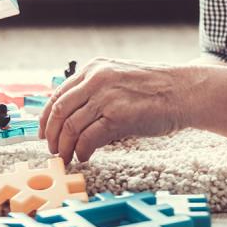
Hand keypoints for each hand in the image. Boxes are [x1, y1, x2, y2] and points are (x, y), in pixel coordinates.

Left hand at [39, 57, 188, 163]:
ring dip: (65, 147)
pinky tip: (85, 157)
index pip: (58, 94)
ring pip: (70, 126)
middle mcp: (96, 78)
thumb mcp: (118, 77)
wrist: (183, 90)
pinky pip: (88, 138)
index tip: (43, 133)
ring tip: (67, 158)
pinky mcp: (118, 115)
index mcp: (94, 68)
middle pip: (58, 111)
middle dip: (51, 135)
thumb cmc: (154, 87)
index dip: (45, 117)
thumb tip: (71, 118)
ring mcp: (106, 96)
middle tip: (52, 151)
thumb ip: (95, 90)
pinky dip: (82, 151)